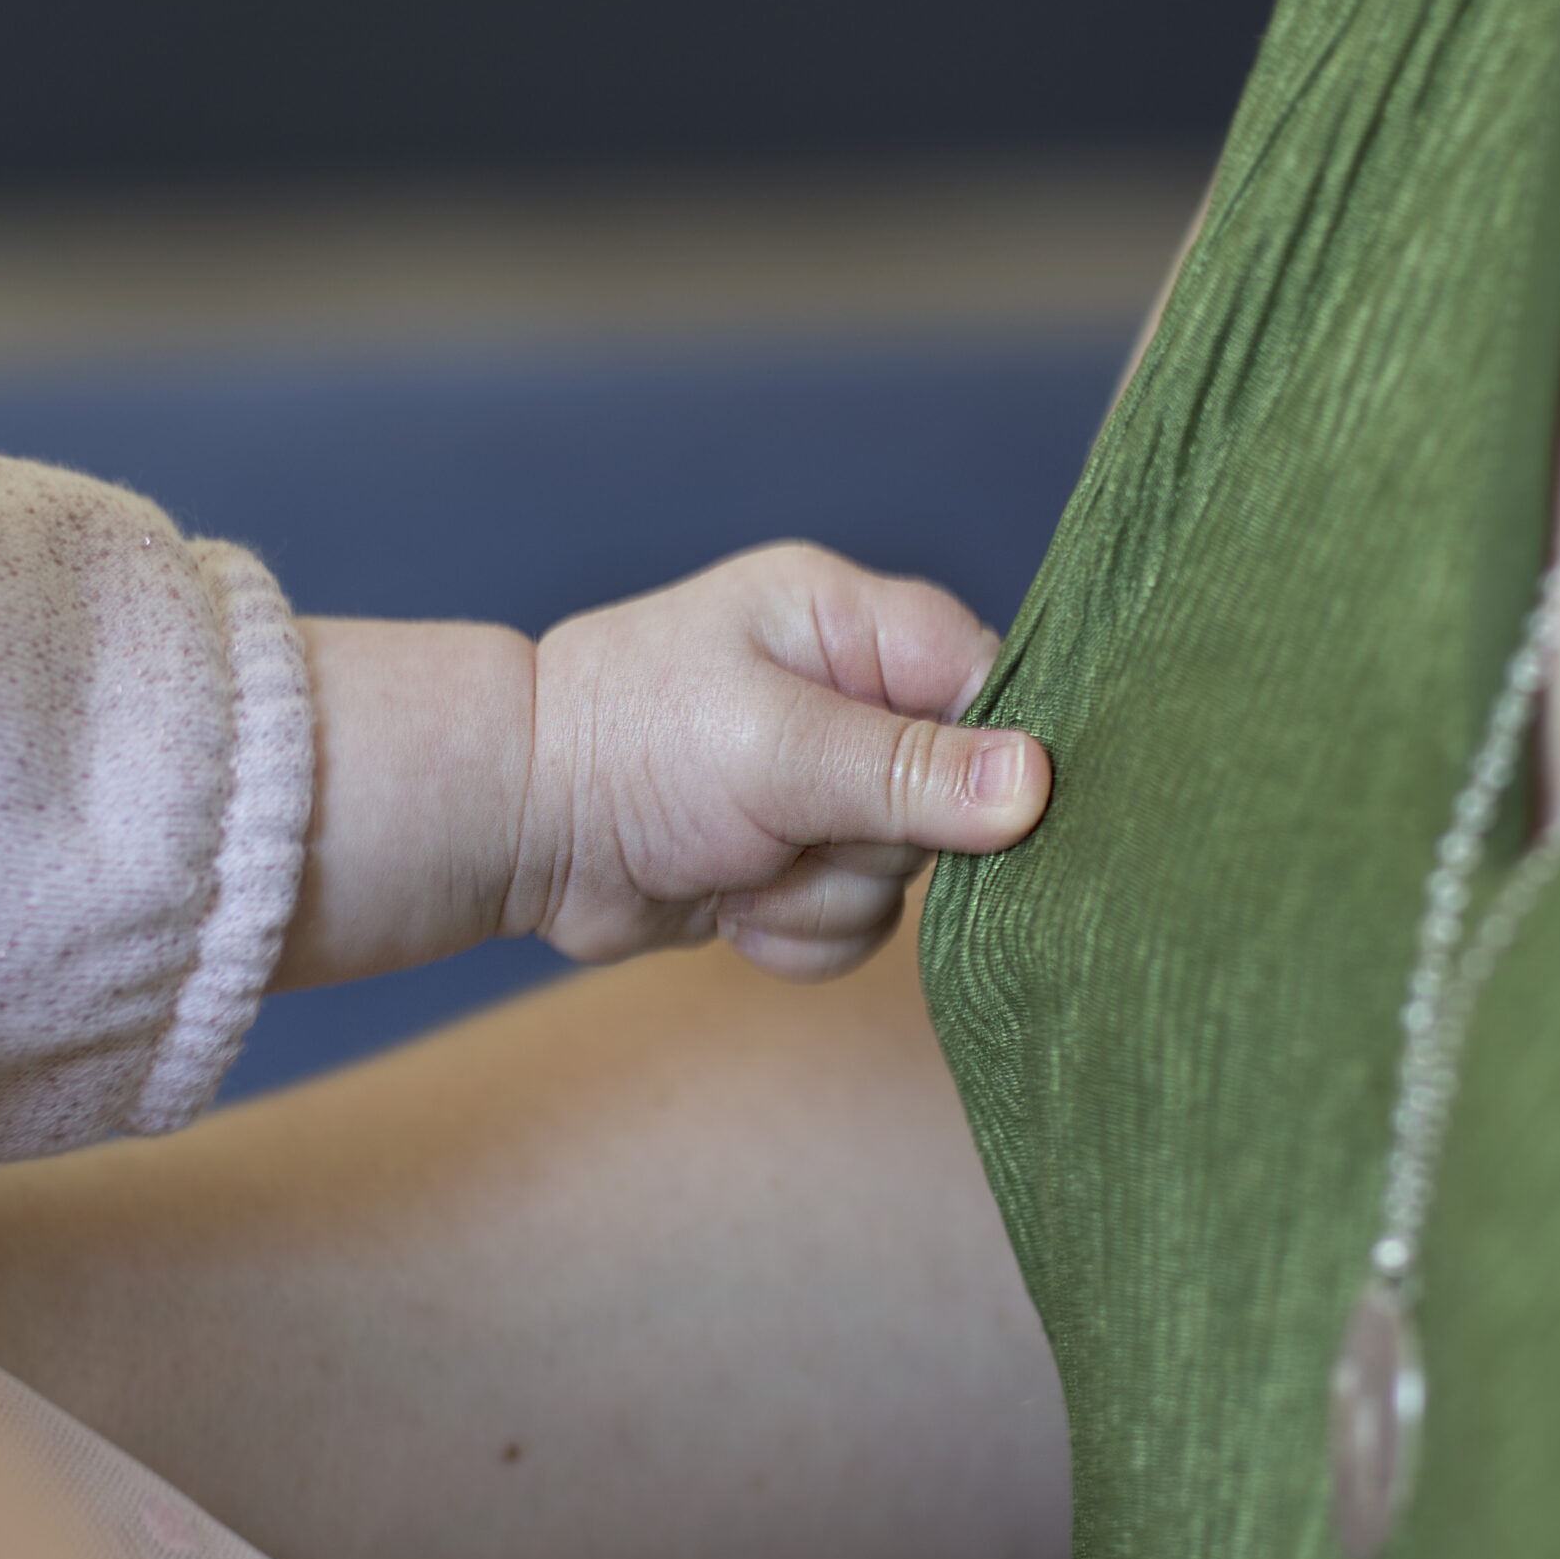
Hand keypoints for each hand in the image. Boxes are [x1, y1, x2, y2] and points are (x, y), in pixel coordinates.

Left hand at [519, 544, 1047, 977]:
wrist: (520, 831)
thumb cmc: (630, 748)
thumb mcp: (776, 749)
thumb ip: (908, 770)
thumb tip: (1038, 785)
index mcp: (851, 625)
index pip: (993, 684)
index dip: (991, 756)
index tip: (946, 805)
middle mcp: (851, 700)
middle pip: (960, 800)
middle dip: (873, 839)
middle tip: (787, 825)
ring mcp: (826, 789)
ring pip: (909, 878)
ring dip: (822, 895)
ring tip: (739, 862)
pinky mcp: (798, 865)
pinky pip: (857, 925)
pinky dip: (796, 933)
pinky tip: (730, 906)